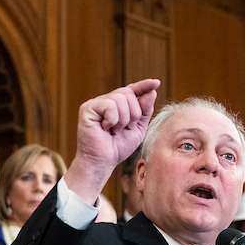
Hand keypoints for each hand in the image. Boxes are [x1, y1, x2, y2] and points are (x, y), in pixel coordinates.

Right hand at [67, 79, 160, 203]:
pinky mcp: (87, 108)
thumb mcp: (138, 128)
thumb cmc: (117, 147)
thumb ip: (144, 111)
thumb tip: (151, 91)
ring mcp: (95, 104)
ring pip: (119, 98)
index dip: (143, 86)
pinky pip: (109, 105)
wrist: (103, 162)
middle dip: (133, 113)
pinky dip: (112, 119)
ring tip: (114, 130)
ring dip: (123, 119)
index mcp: (117, 106)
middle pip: (128, 93)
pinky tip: (105, 128)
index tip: (156, 83)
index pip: (132, 90)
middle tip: (124, 128)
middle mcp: (105, 101)